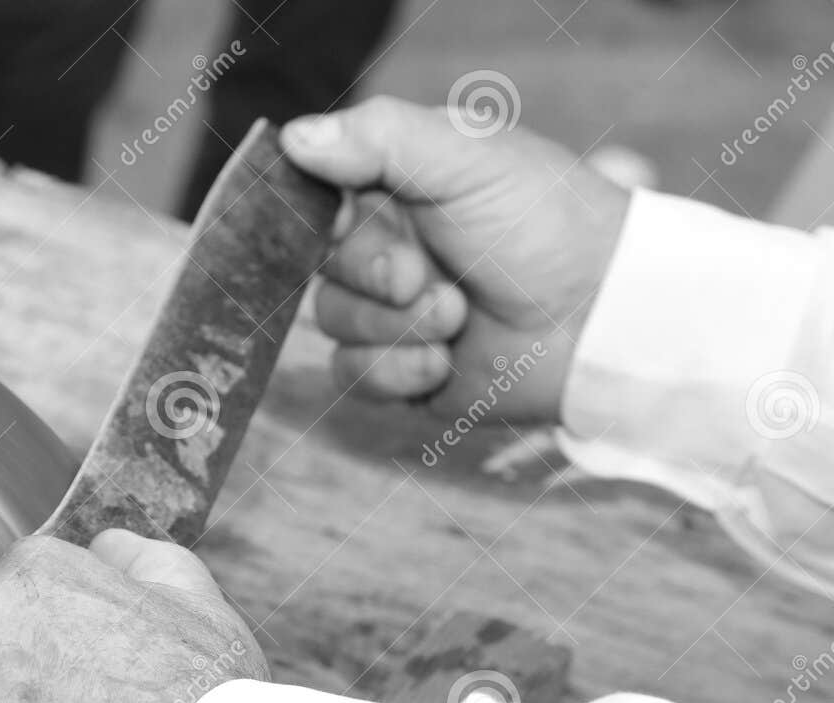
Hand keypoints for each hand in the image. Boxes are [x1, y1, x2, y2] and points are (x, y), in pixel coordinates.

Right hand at [281, 96, 631, 423]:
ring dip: (395, 328)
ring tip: (456, 318)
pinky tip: (444, 362)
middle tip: (431, 278)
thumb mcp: (466, 159)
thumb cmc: (547, 224)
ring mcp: (391, 313)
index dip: (326, 221)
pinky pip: (352, 375)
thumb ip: (378, 138)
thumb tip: (291, 136)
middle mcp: (386, 249)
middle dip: (376, 280)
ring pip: (333, 325)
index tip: (353, 221)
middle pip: (320, 269)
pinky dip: (396, 371)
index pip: (315, 199)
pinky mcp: (400, 370)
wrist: (601, 319)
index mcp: (394, 189)